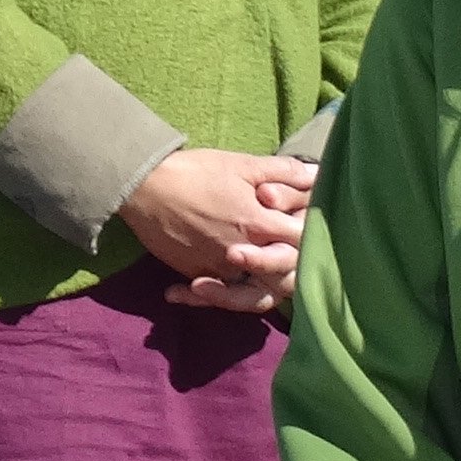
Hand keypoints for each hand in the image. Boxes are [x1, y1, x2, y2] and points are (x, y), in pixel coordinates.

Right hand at [120, 147, 313, 311]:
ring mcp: (218, 268)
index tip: (304, 224)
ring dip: (259, 289)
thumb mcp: (242, 164)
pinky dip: (215, 295)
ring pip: (252, 296)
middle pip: (284, 278)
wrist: (144, 185)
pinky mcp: (195, 273)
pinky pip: (214, 295)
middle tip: (286, 252)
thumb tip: (317, 175)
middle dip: (290, 267)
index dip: (311, 233)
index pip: (302, 241)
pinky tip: (209, 289)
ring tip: (256, 277)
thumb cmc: (195, 171)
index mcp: (259, 224)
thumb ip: (282, 172)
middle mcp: (242, 254)